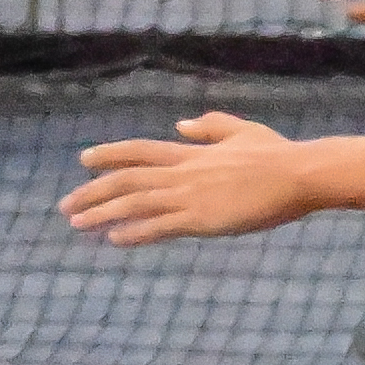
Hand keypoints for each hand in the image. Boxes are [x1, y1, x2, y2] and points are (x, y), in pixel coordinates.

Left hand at [62, 113, 323, 244]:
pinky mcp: (203, 219)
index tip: (84, 160)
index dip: (109, 154)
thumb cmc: (278, 154)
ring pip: (134, 202)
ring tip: (76, 223)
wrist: (298, 174)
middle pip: (126, 179)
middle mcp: (183, 172)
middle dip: (92, 192)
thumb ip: (209, 127)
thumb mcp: (241, 130)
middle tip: (66, 206)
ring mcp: (190, 196)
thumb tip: (181, 125)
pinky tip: (113, 239)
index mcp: (191, 153)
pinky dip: (133, 232)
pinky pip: (159, 226)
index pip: (139, 151)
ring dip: (102, 213)